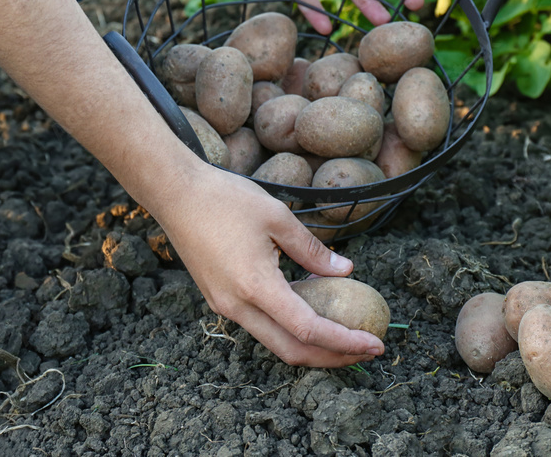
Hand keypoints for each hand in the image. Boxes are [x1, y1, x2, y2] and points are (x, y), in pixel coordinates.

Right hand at [151, 160, 384, 366]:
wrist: (175, 194)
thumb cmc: (225, 199)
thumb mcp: (278, 218)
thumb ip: (313, 250)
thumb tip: (346, 271)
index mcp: (255, 287)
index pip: (308, 329)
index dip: (345, 342)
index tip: (375, 344)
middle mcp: (237, 306)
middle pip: (292, 350)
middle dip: (334, 357)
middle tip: (367, 352)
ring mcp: (225, 306)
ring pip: (275, 342)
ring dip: (313, 346)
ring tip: (346, 336)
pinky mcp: (219, 299)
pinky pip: (261, 325)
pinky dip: (290, 329)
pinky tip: (312, 312)